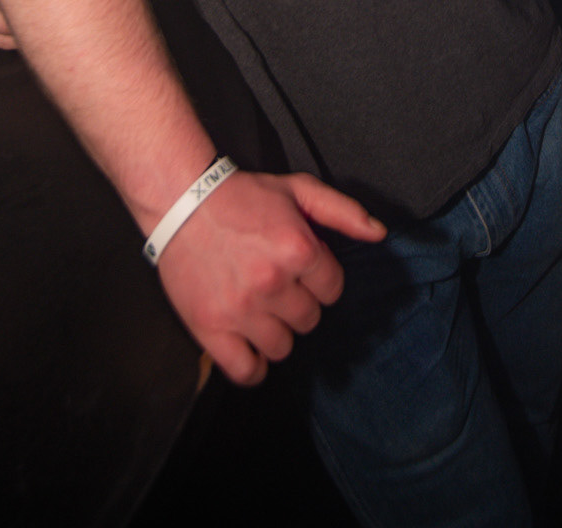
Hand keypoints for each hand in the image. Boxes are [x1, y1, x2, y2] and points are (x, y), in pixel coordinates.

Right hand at [158, 168, 385, 386]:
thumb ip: (343, 211)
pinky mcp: (211, 329)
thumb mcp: (298, 189)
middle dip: (299, 303)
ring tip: (261, 310)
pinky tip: (250, 346)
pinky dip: (253, 366)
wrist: (182, 202)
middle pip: (310, 320)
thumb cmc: (243, 196)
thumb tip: (379, 233)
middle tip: (278, 286)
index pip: (333, 289)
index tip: (301, 268)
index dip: (320, 278)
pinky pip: (246, 371)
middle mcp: (272, 283)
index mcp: (298, 249)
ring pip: (283, 348)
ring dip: (277, 332)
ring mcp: (241, 310)